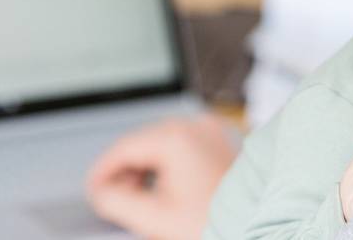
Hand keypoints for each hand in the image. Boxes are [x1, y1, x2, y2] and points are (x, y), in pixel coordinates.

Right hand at [85, 114, 238, 239]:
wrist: (259, 226)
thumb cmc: (215, 221)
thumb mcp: (155, 218)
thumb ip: (117, 202)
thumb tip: (103, 191)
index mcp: (177, 139)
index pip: (124, 148)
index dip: (103, 171)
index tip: (94, 190)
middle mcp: (196, 126)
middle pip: (143, 143)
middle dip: (126, 171)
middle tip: (115, 198)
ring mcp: (212, 130)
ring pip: (163, 143)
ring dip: (147, 167)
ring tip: (141, 198)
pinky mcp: (222, 139)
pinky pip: (184, 145)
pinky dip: (169, 163)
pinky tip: (165, 188)